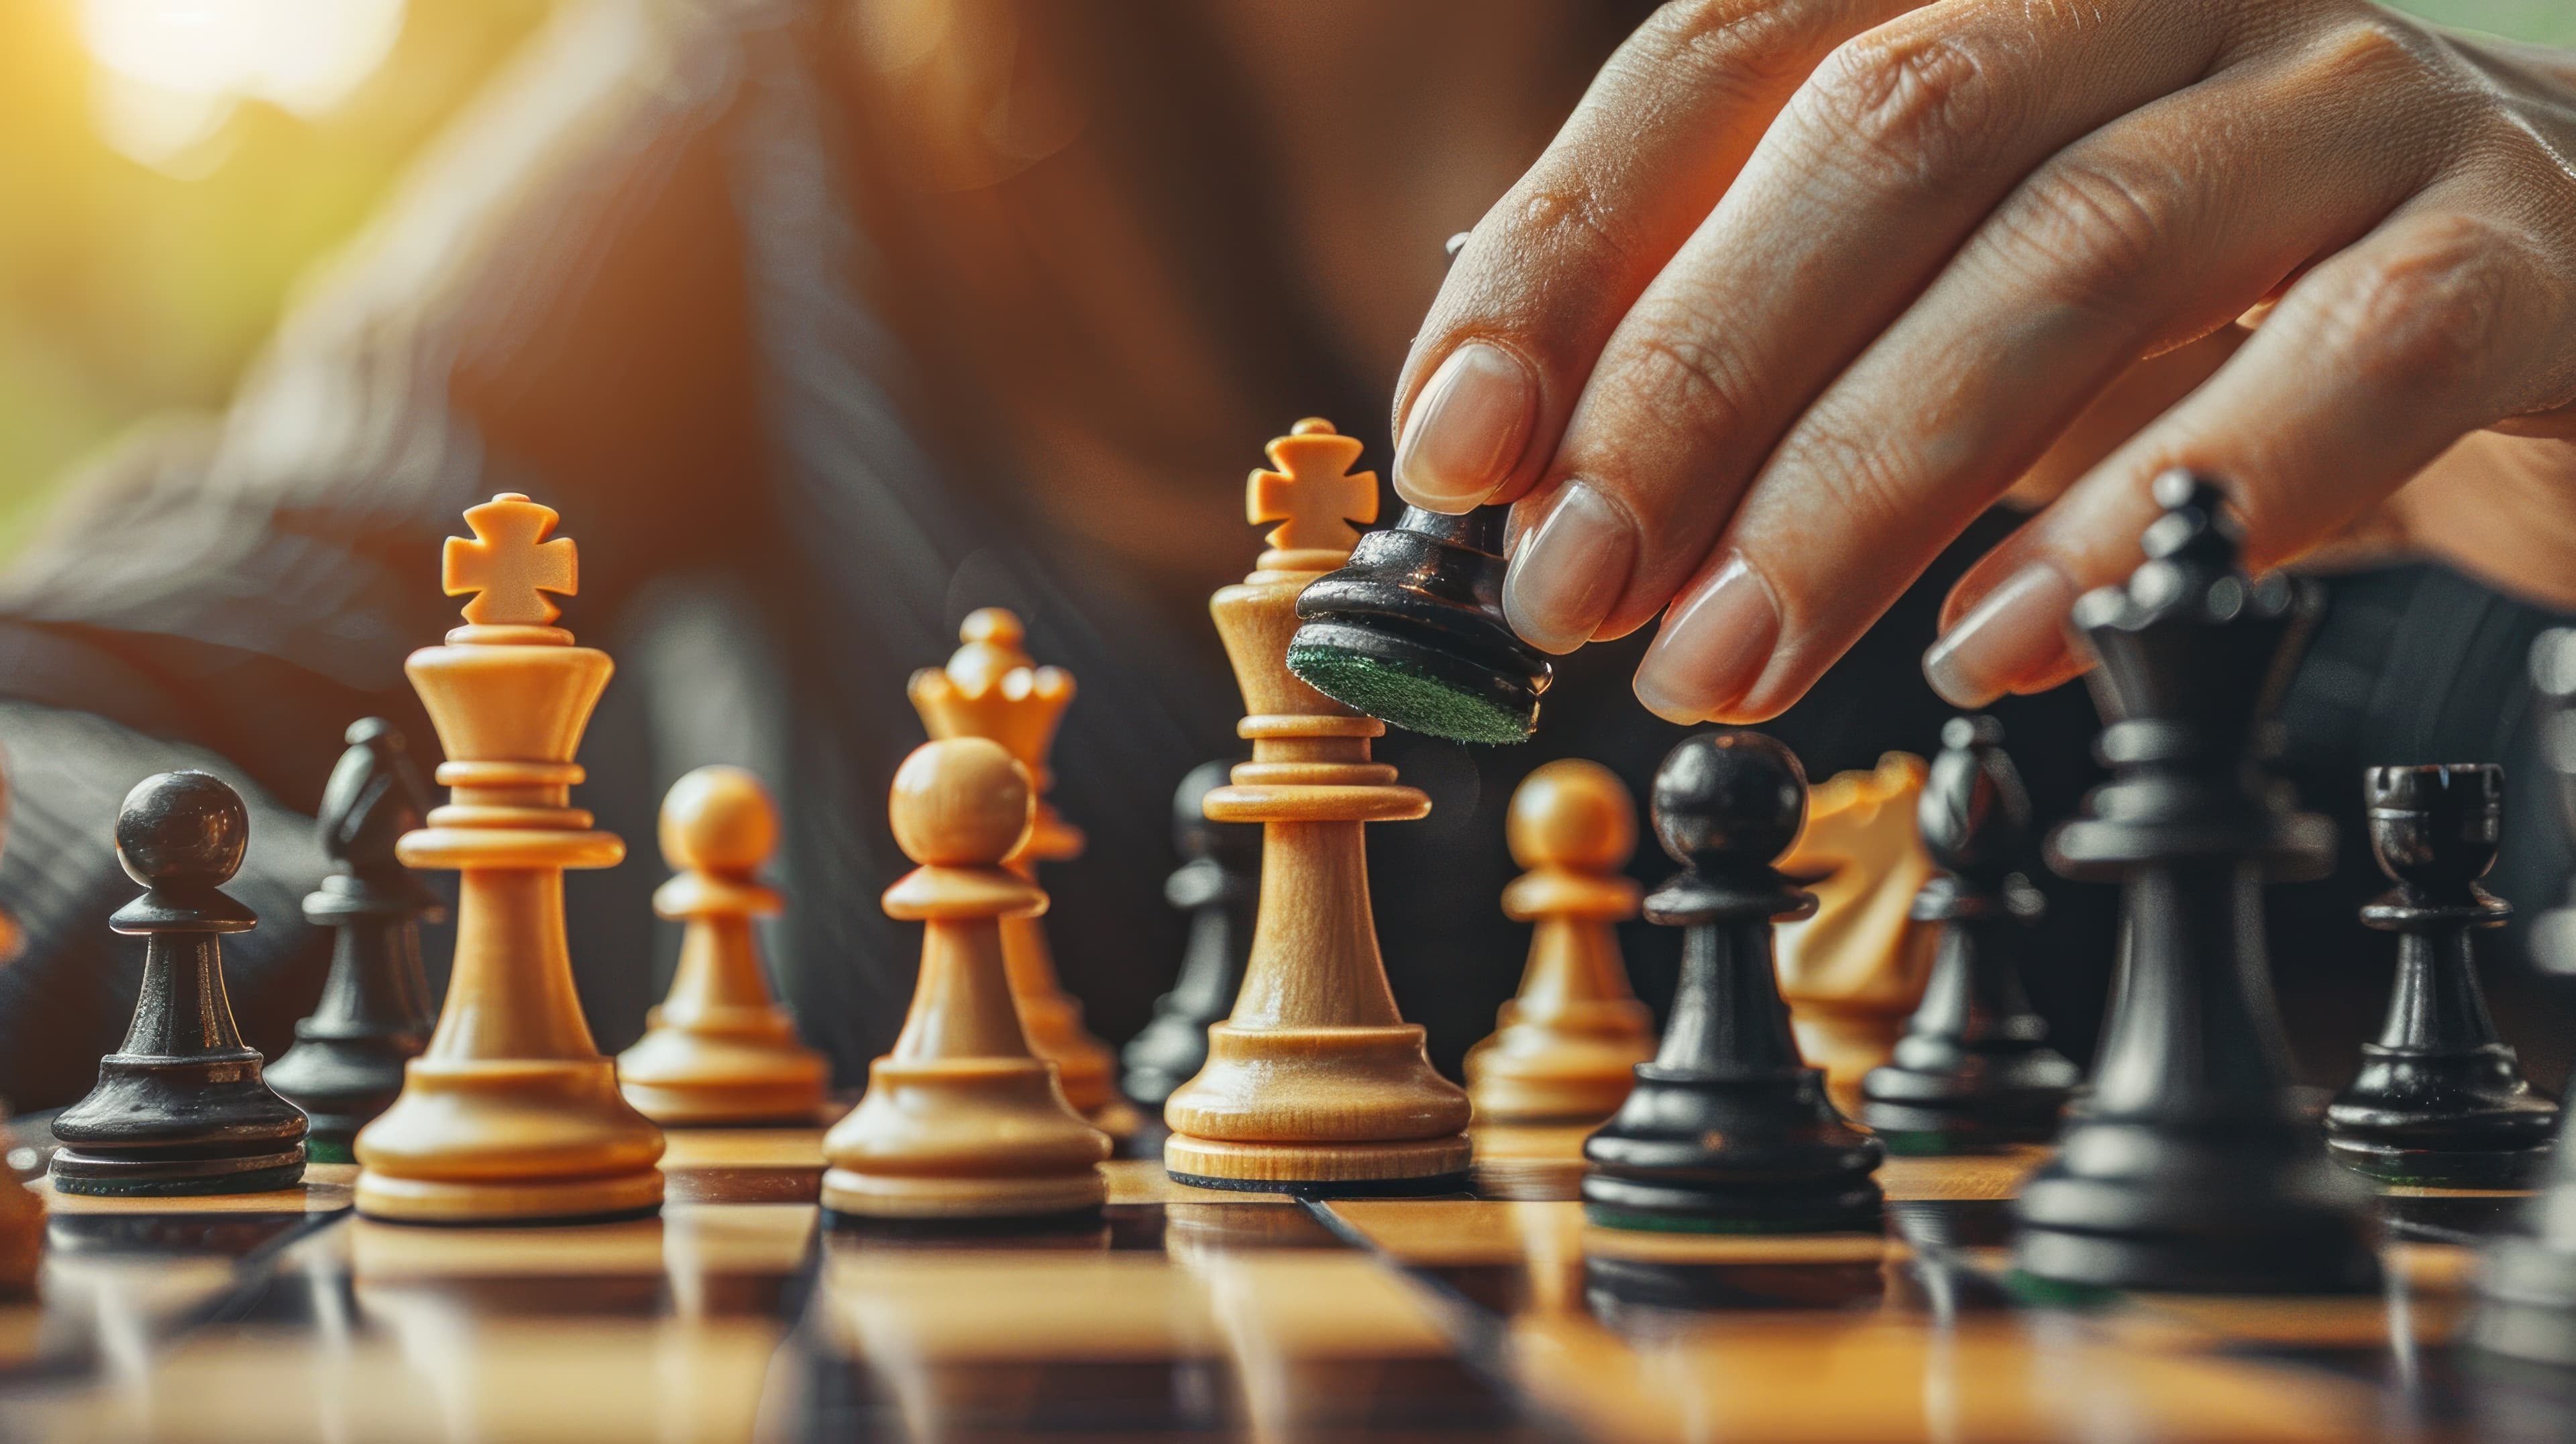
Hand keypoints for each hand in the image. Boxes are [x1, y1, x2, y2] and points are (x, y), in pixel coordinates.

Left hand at [1392, 0, 2575, 719]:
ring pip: (2082, 246)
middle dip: (1694, 381)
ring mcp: (2360, 94)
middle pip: (1886, 131)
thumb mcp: (1947, 302)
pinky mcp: (2524, 249)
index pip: (1729, 48)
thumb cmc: (2208, 311)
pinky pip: (2339, 363)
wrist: (2560, 303)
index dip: (1568, 244)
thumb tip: (1512, 436)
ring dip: (1865, 483)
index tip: (1455, 443)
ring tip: (1723, 666)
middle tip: (1569, 591)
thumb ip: (1766, 333)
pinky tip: (2001, 645)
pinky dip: (2146, 511)